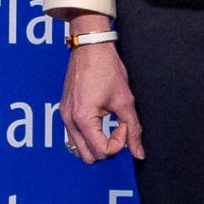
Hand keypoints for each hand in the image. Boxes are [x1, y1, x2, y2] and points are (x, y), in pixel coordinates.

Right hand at [55, 12, 144, 163]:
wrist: (90, 47)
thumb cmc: (106, 68)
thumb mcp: (125, 100)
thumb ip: (133, 129)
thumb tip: (139, 153)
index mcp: (83, 118)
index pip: (102, 151)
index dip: (119, 143)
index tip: (124, 124)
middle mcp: (69, 120)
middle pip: (88, 157)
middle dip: (107, 148)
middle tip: (118, 128)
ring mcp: (64, 116)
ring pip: (79, 149)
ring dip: (96, 144)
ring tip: (108, 125)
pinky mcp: (65, 111)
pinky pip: (74, 136)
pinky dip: (88, 136)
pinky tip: (100, 121)